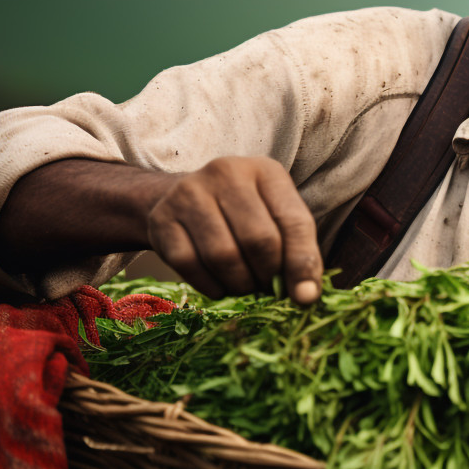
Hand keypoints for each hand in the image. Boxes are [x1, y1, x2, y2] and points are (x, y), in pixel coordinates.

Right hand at [147, 156, 321, 303]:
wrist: (183, 198)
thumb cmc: (244, 212)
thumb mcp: (276, 216)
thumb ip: (297, 250)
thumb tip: (306, 297)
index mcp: (265, 171)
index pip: (294, 222)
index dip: (302, 263)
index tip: (305, 297)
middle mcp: (226, 173)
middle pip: (258, 240)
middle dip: (267, 275)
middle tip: (267, 288)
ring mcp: (189, 193)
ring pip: (223, 255)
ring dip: (240, 284)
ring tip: (246, 286)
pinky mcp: (162, 218)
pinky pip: (189, 265)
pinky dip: (210, 286)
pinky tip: (220, 286)